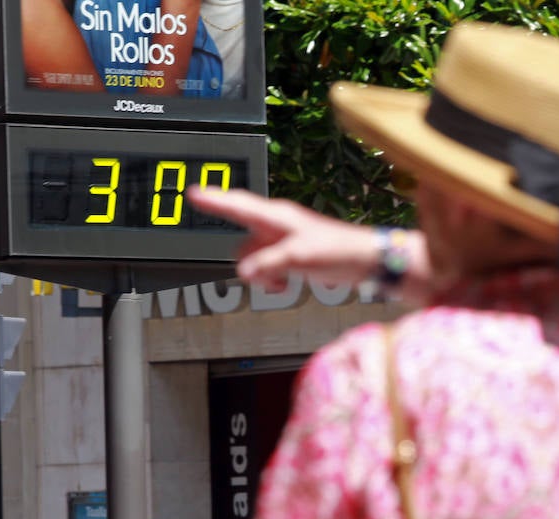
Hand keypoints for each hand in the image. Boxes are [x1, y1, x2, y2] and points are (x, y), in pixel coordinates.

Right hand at [186, 187, 430, 297]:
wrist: (366, 261)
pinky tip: (287, 284)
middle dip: (249, 262)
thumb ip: (267, 264)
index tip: (192, 193)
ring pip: (255, 258)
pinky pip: (270, 267)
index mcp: (275, 217)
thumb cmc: (339, 250)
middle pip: (242, 242)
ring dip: (263, 275)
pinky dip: (274, 279)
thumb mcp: (297, 258)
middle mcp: (277, 225)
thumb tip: (244, 273)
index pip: (237, 204)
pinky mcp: (294, 255)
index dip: (213, 200)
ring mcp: (285, 240)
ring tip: (283, 283)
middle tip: (269, 276)